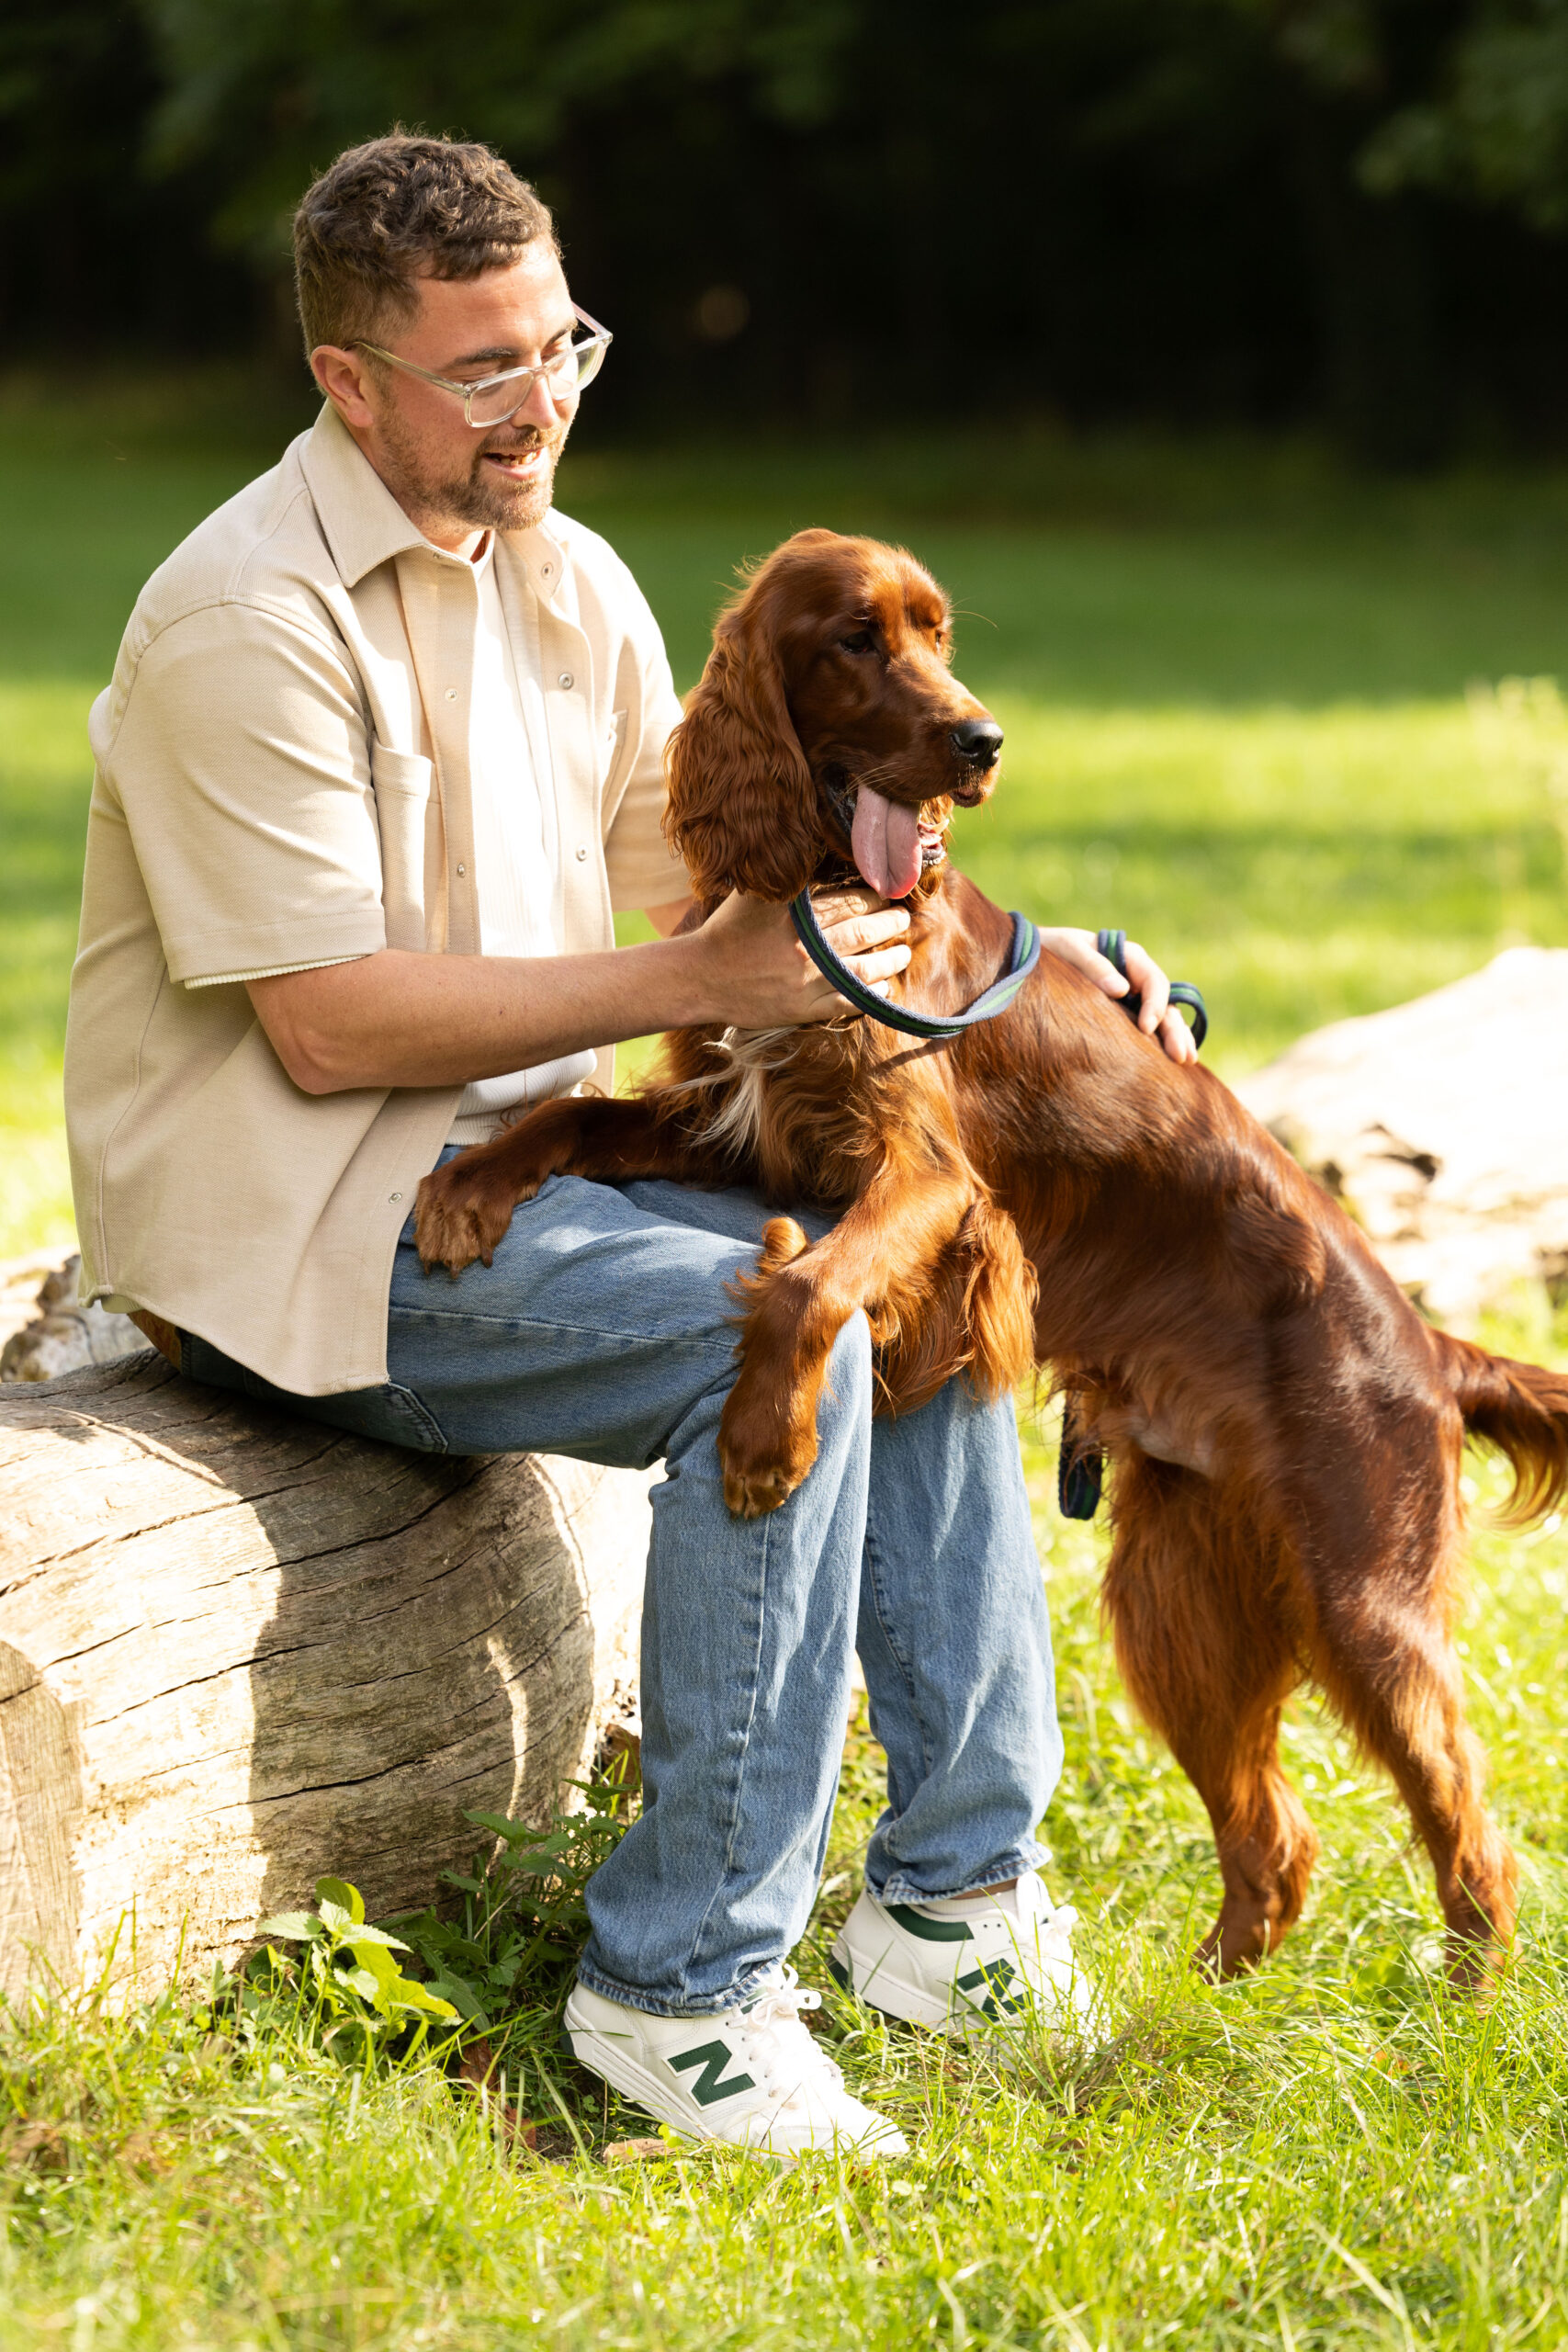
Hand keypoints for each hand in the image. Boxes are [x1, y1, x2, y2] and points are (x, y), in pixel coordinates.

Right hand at [688, 886, 910, 1028]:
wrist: (700, 978)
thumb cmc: (725, 932)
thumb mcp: (752, 895)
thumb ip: (784, 876)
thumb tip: (813, 851)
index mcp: (797, 917)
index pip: (848, 904)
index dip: (874, 899)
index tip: (887, 897)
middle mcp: (807, 948)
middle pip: (862, 934)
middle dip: (889, 925)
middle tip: (903, 920)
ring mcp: (806, 981)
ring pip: (862, 970)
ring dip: (889, 961)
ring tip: (903, 954)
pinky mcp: (802, 1009)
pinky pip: (847, 1003)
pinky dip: (870, 996)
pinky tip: (884, 990)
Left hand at [1039, 927, 1198, 1064]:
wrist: (1025, 961)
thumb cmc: (1048, 951)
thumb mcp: (1067, 949)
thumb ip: (1092, 964)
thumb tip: (1121, 990)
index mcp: (1128, 958)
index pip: (1153, 982)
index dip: (1155, 1005)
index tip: (1146, 1028)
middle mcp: (1135, 979)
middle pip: (1165, 1004)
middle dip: (1174, 1029)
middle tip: (1182, 1057)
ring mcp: (1130, 1001)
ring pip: (1162, 1019)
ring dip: (1176, 1039)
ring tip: (1187, 1061)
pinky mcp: (1120, 1018)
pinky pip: (1146, 1032)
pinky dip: (1159, 1045)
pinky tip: (1170, 1065)